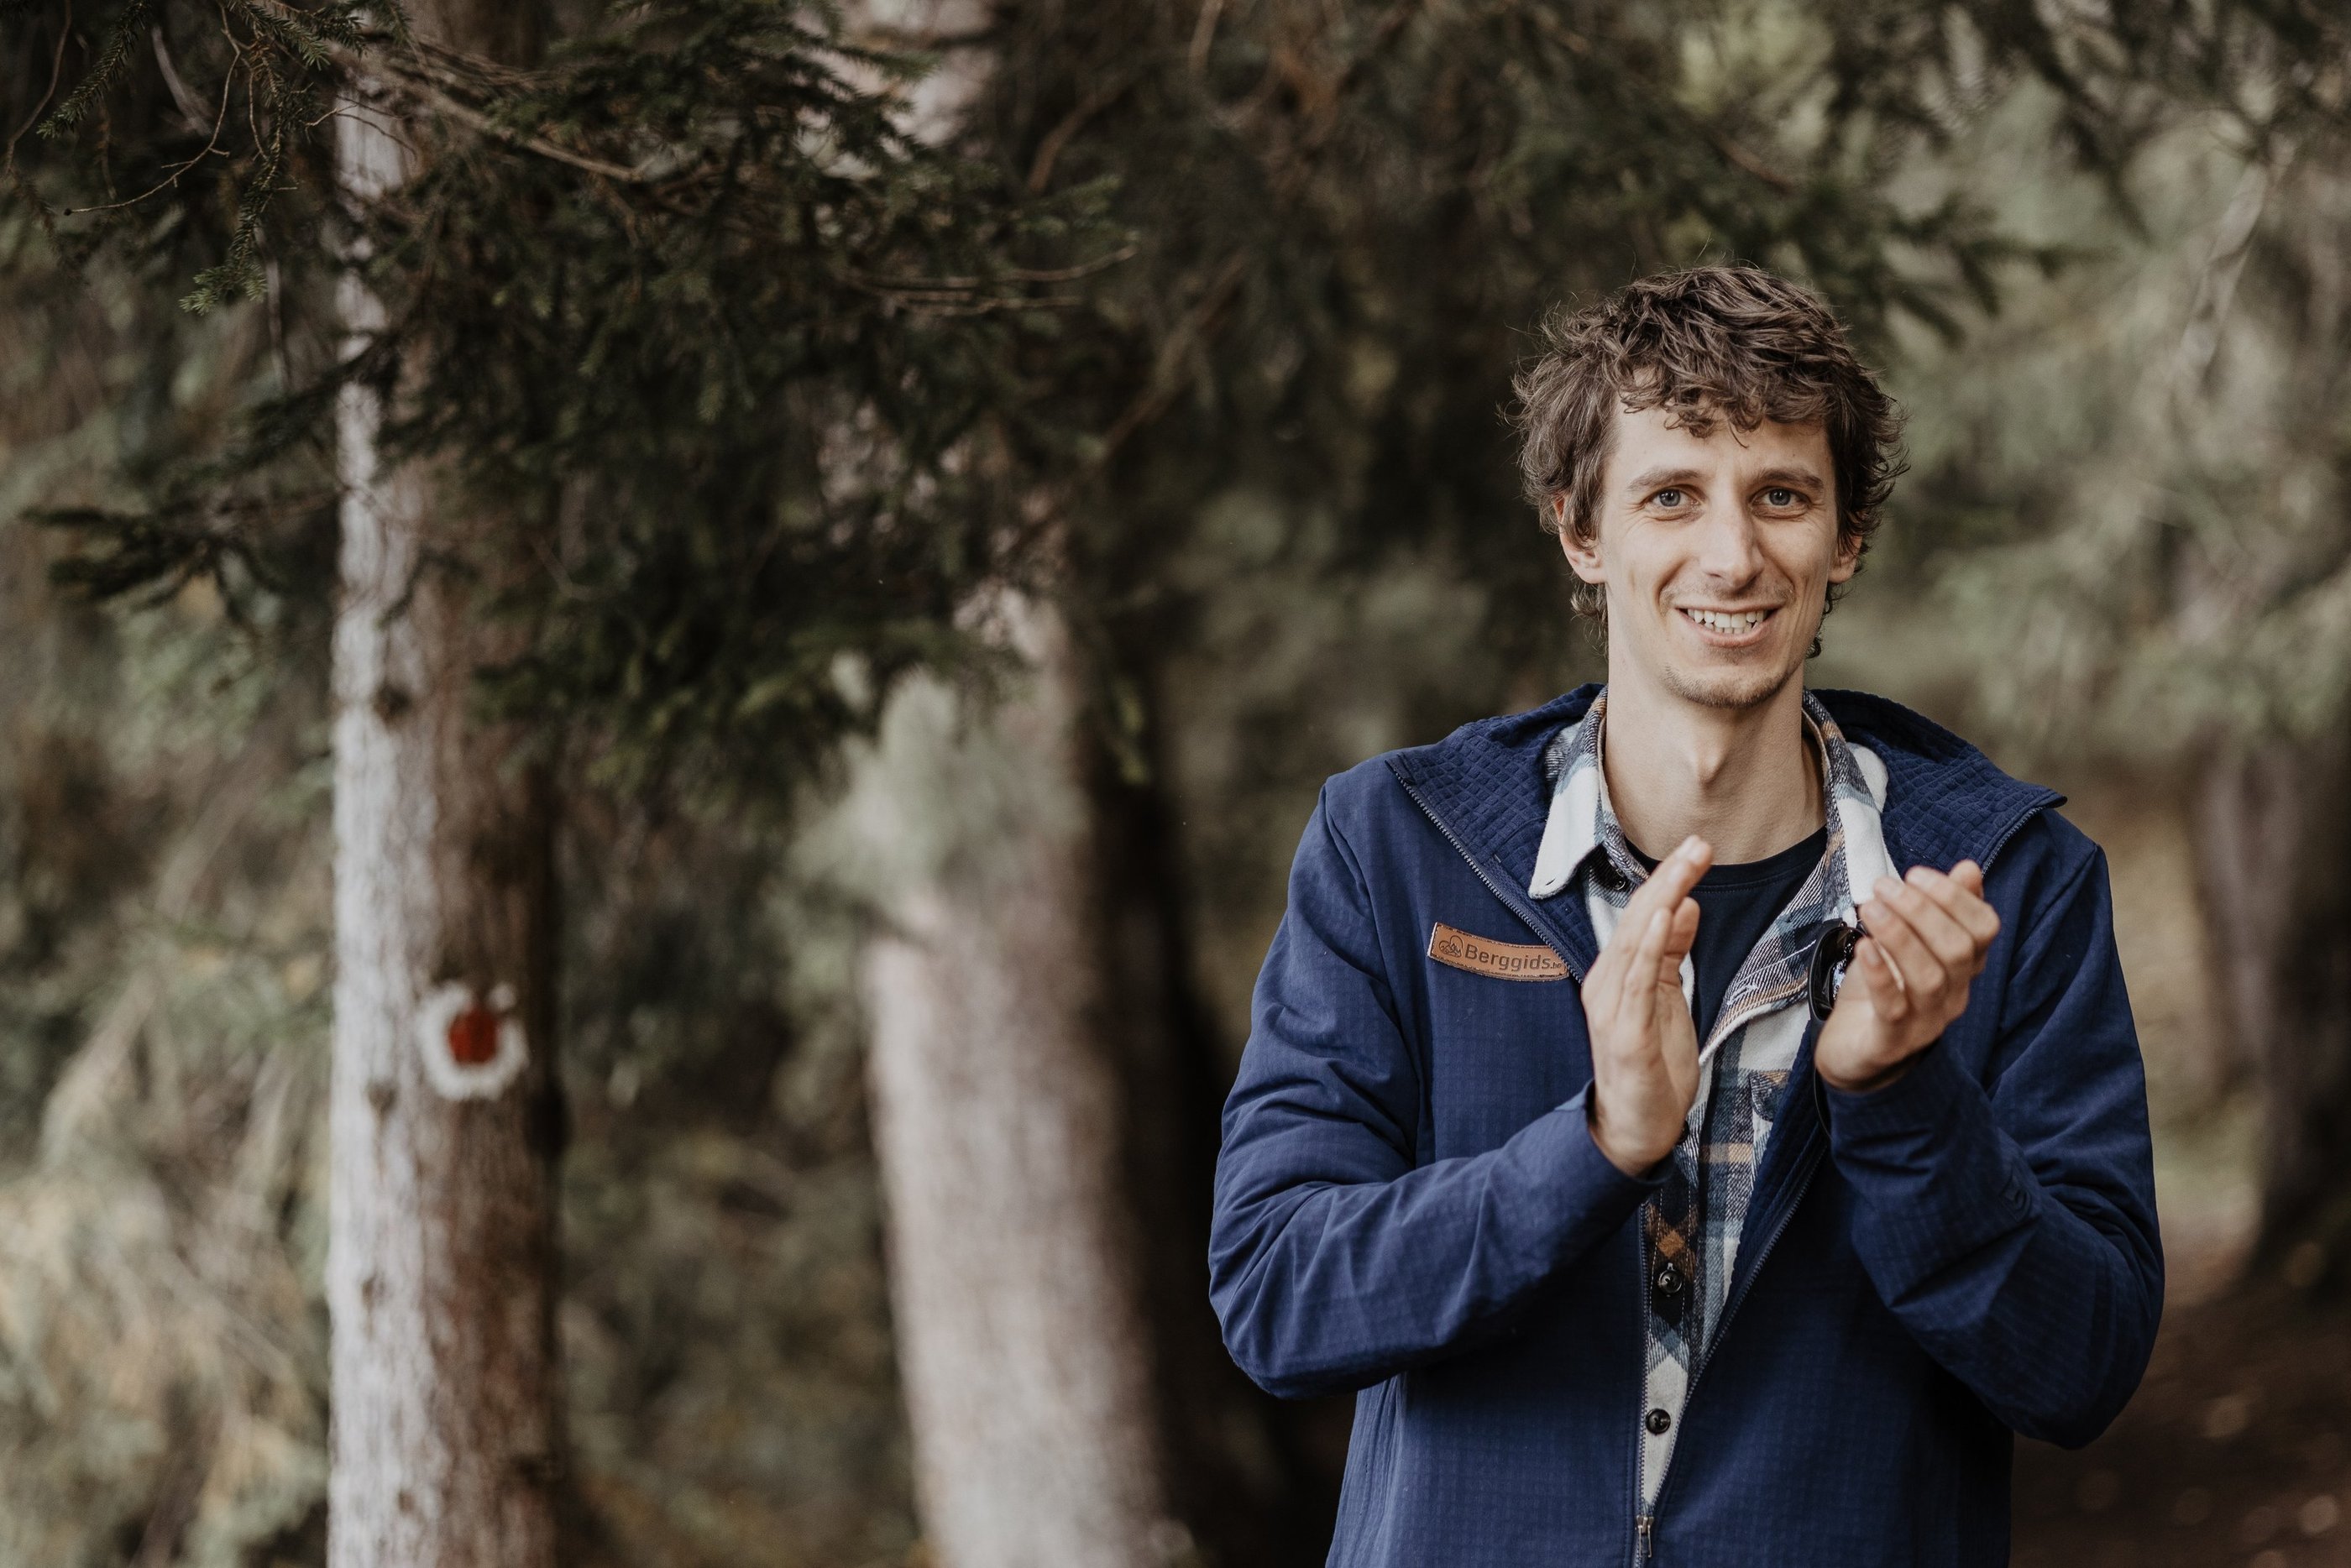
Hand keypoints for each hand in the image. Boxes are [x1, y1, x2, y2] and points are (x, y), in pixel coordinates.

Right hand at [1582, 836, 1709, 1174]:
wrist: (1635, 1129)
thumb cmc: (1652, 1067)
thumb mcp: (1668, 999)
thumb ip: (1672, 953)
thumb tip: (1686, 904)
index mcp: (1617, 974)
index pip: (1643, 916)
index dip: (1669, 880)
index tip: (1697, 850)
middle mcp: (1607, 984)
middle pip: (1638, 919)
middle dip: (1669, 878)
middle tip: (1698, 844)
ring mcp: (1613, 1008)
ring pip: (1636, 941)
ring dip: (1663, 899)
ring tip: (1686, 867)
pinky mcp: (1625, 1034)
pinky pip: (1638, 982)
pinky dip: (1650, 947)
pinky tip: (1667, 918)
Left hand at [1815, 861, 2001, 1092]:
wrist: (1853, 1049)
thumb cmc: (1883, 987)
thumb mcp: (1909, 940)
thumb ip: (1939, 907)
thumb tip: (1970, 869)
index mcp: (1964, 966)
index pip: (1984, 929)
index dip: (1954, 897)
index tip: (1915, 874)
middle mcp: (1954, 994)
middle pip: (1957, 950)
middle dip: (1920, 910)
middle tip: (1883, 887)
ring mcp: (1926, 1022)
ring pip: (1929, 978)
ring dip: (1899, 936)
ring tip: (1869, 908)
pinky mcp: (1891, 1042)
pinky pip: (1894, 1008)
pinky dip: (1881, 974)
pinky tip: (1864, 947)